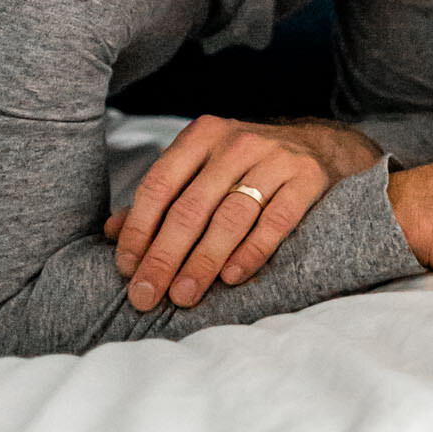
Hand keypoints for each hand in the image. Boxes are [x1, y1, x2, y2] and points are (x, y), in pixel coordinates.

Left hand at [104, 114, 381, 309]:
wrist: (321, 145)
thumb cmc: (248, 166)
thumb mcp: (203, 169)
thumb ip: (161, 198)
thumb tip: (110, 231)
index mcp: (202, 136)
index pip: (160, 184)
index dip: (140, 229)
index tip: (127, 269)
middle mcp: (237, 142)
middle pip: (191, 206)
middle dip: (164, 256)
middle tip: (147, 295)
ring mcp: (275, 158)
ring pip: (231, 215)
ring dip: (203, 260)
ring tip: (184, 295)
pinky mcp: (308, 178)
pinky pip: (276, 220)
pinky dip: (252, 251)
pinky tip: (232, 276)